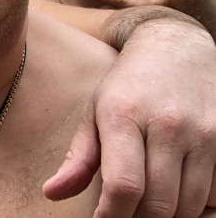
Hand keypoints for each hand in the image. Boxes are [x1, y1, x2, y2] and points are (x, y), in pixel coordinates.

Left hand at [43, 10, 215, 216]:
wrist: (176, 48)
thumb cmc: (128, 85)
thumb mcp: (95, 111)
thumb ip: (78, 158)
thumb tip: (51, 194)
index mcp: (124, 115)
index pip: (123, 185)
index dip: (111, 216)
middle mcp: (167, 125)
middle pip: (159, 204)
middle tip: (123, 214)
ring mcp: (202, 133)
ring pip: (190, 205)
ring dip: (166, 215)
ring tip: (145, 204)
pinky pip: (214, 194)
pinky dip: (195, 204)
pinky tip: (174, 190)